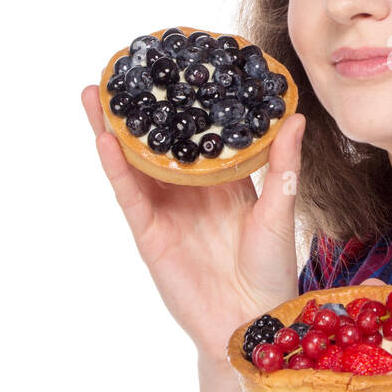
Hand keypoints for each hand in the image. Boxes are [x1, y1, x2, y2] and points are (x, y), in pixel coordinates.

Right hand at [81, 83, 306, 360]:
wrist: (253, 324)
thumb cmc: (271, 270)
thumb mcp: (280, 209)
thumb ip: (283, 164)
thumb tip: (296, 117)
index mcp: (222, 182)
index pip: (200, 136)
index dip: (186, 105)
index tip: (176, 67)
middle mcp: (189, 192)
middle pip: (158, 144)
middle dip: (139, 110)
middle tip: (121, 69)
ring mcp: (165, 212)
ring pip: (133, 163)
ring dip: (113, 130)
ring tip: (95, 93)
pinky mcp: (150, 234)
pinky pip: (129, 196)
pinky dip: (117, 168)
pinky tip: (105, 140)